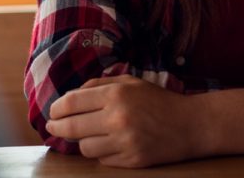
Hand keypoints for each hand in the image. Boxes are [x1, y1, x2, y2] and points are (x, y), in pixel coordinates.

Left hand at [45, 74, 196, 167]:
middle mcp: (117, 118)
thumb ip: (99, 85)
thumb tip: (70, 97)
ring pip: (85, 148)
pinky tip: (110, 144)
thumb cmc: (158, 100)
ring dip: (83, 142)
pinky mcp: (132, 161)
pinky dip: (102, 153)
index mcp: (116, 94)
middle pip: (72, 128)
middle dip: (57, 128)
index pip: (71, 103)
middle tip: (53, 127)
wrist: (190, 124)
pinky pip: (103, 160)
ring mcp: (125, 142)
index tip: (53, 112)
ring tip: (90, 135)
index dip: (57, 109)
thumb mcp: (130, 82)